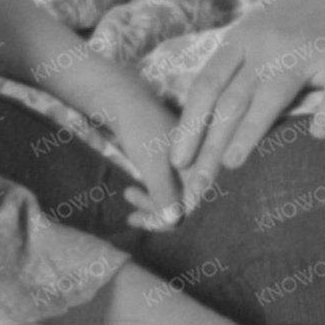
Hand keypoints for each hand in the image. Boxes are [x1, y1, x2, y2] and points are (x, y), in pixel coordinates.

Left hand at [84, 76, 193, 229]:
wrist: (123, 102)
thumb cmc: (140, 130)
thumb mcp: (153, 165)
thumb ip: (165, 194)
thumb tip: (175, 222)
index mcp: (201, 161)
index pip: (192, 202)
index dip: (169, 217)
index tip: (142, 219)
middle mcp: (198, 162)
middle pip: (183, 201)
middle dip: (157, 212)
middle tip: (132, 215)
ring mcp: (184, 160)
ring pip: (172, 194)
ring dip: (151, 204)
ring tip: (128, 195)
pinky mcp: (170, 160)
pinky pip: (165, 185)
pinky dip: (149, 193)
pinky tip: (132, 191)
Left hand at [172, 0, 324, 181]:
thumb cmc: (297, 20)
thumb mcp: (256, 31)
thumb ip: (234, 68)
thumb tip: (201, 120)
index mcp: (241, 40)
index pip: (206, 85)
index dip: (189, 124)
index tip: (176, 161)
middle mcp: (267, 46)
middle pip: (232, 100)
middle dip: (210, 146)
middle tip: (197, 187)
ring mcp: (305, 53)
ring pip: (271, 96)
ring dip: (249, 132)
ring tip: (231, 165)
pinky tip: (318, 135)